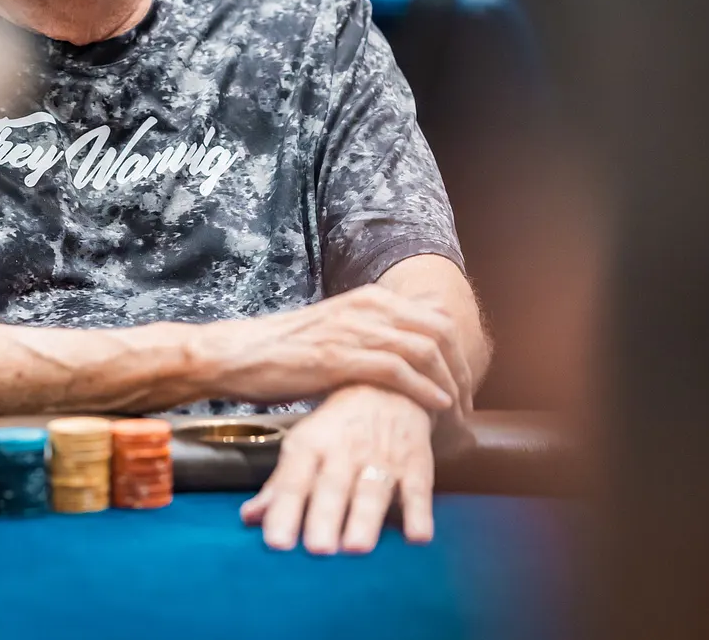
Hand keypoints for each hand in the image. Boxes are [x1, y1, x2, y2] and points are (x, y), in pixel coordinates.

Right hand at [196, 284, 473, 414]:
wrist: (240, 354)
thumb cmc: (285, 351)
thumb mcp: (336, 332)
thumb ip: (369, 337)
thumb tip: (402, 359)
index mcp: (369, 299)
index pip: (434, 319)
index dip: (458, 352)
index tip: (464, 382)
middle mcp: (367, 307)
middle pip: (439, 332)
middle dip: (461, 368)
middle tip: (468, 400)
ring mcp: (354, 329)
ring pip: (424, 350)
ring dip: (449, 383)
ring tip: (458, 410)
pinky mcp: (340, 356)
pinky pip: (398, 369)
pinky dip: (424, 389)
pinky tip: (436, 407)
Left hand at [242, 385, 434, 553]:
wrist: (388, 382)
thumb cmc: (338, 425)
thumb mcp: (305, 444)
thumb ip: (280, 484)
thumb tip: (249, 518)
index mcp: (311, 444)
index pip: (295, 479)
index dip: (285, 509)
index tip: (276, 543)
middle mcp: (345, 449)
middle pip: (333, 486)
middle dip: (325, 516)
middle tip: (318, 550)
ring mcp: (383, 455)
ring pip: (373, 489)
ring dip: (365, 518)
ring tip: (356, 547)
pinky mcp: (416, 462)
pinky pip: (419, 488)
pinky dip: (420, 512)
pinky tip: (417, 537)